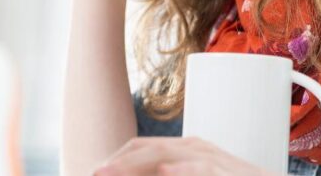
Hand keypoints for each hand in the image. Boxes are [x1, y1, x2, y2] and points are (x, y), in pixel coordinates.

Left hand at [93, 137, 278, 175]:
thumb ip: (171, 174)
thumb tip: (154, 174)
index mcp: (186, 151)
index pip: (142, 148)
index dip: (116, 160)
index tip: (93, 173)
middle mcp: (197, 149)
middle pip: (148, 149)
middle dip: (118, 163)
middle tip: (92, 173)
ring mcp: (213, 159)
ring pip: (167, 156)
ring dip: (135, 166)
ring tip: (110, 172)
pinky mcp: (229, 173)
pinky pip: (203, 169)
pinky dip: (183, 171)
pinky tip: (166, 172)